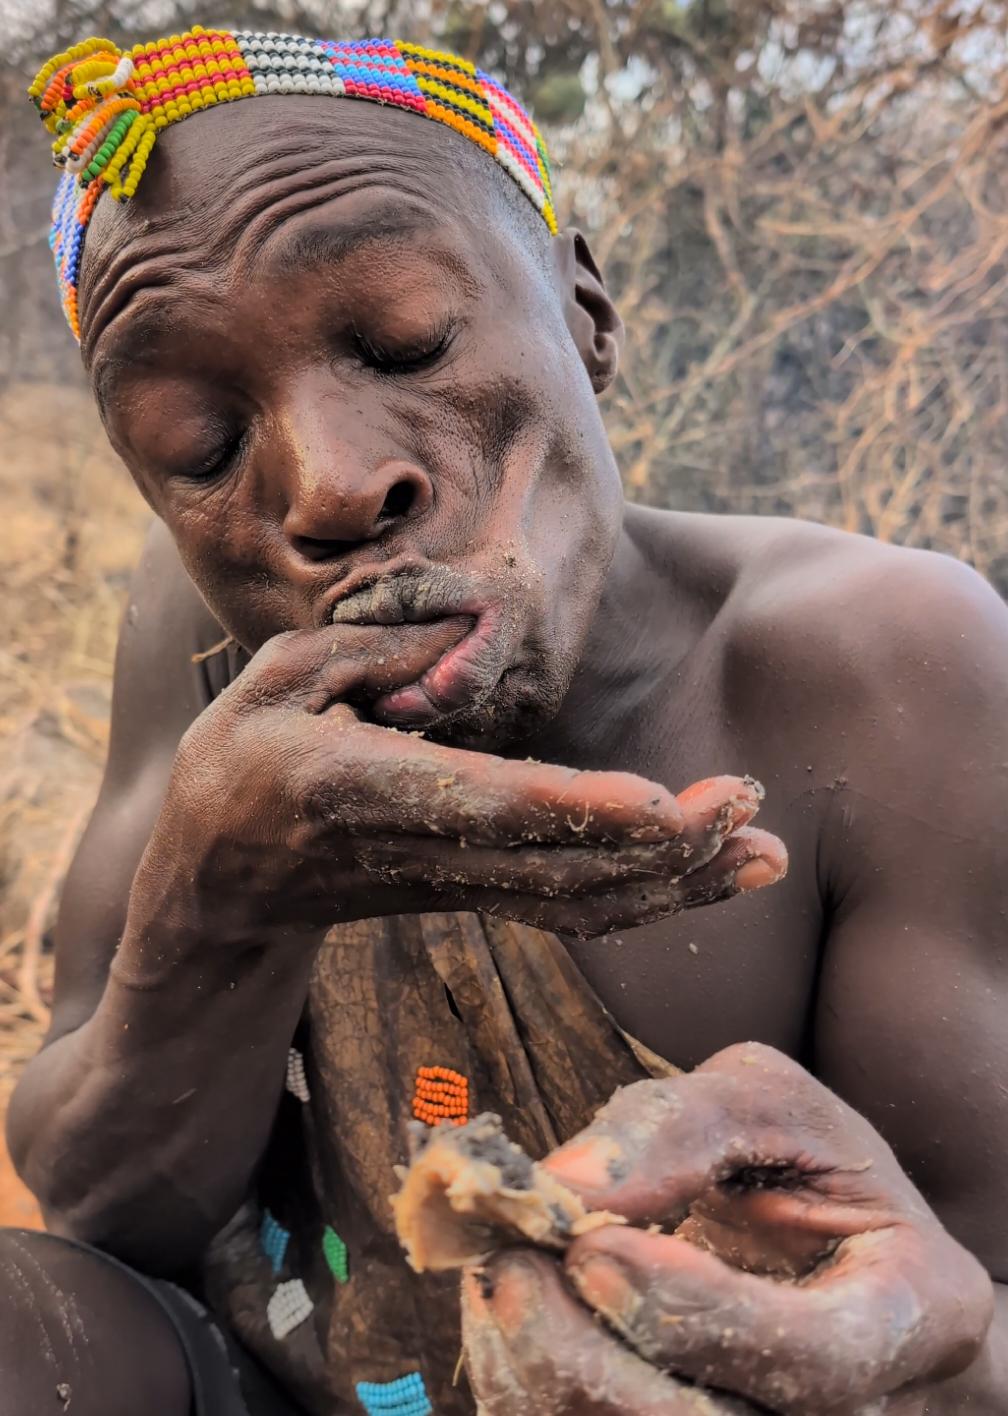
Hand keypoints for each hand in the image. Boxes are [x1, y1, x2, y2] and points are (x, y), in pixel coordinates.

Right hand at [134, 625, 785, 938]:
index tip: (662, 803)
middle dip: (662, 846)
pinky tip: (712, 873)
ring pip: (579, 902)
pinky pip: (572, 910)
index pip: (484, 805)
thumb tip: (478, 633)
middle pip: (557, 867)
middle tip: (752, 803)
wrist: (219, 882)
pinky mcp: (472, 900)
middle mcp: (417, 850)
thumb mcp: (278, 676)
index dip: (578, 810)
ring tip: (766, 853)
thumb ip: (379, 649)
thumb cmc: (243, 761)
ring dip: (676, 883)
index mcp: (359, 789)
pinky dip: (649, 897)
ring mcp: (450, 889)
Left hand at [463, 1045, 993, 1414]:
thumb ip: (686, 1124)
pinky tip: (510, 1313)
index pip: (811, 1361)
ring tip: (502, 1275)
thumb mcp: (779, 1108)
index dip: (693, 1312)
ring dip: (538, 1369)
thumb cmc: (813, 1173)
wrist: (834, 1257)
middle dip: (582, 1354)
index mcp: (908, 1316)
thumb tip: (565, 1181)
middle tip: (511, 1265)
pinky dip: (526, 1382)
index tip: (592, 1246)